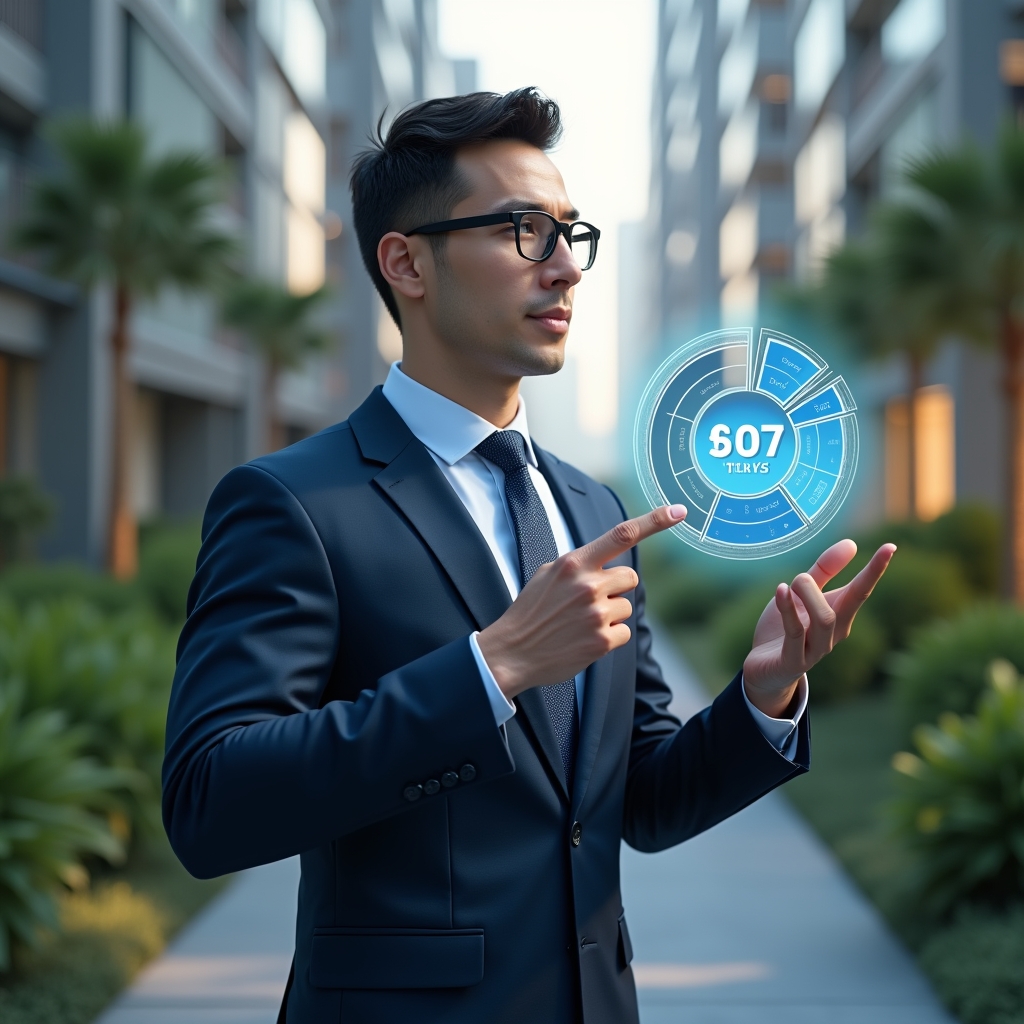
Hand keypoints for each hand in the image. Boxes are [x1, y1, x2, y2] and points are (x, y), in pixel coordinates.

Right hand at [478, 504, 686, 698]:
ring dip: (610, 614)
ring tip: (580, 623)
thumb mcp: (547, 575)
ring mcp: (596, 613)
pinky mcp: (602, 640)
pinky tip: (585, 640)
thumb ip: (578, 564)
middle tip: (589, 600)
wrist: (512, 652)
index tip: (678, 510)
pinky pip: (624, 632)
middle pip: (629, 576)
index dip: (654, 521)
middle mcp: (588, 585)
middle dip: (616, 587)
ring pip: (626, 606)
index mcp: (574, 563)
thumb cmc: (531, 612)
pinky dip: (610, 637)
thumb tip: (604, 561)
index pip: (621, 535)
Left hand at [742, 540, 896, 717]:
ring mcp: (815, 650)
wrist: (763, 671)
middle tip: (803, 574)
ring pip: (826, 619)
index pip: (861, 590)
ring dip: (809, 594)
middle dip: (843, 578)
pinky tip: (780, 590)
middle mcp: (833, 634)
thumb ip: (823, 571)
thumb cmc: (784, 630)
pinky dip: (788, 608)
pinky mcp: (793, 662)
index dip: (875, 569)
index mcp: (838, 616)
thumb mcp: (800, 596)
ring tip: (791, 583)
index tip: (891, 546)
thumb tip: (852, 543)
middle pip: (851, 603)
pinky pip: (795, 633)